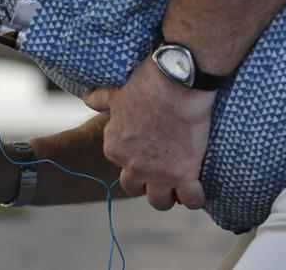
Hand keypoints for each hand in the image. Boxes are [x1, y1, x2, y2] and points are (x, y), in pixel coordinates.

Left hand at [82, 59, 214, 210]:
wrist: (177, 84)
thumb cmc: (147, 84)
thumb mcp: (116, 92)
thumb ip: (100, 99)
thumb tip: (88, 98)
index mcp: (114, 147)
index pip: (120, 164)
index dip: (133, 159)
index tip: (146, 151)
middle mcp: (133, 165)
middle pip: (134, 187)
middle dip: (145, 183)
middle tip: (159, 171)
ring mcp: (158, 173)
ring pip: (159, 202)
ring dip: (167, 196)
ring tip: (177, 187)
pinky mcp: (184, 175)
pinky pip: (191, 200)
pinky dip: (195, 199)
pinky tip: (197, 189)